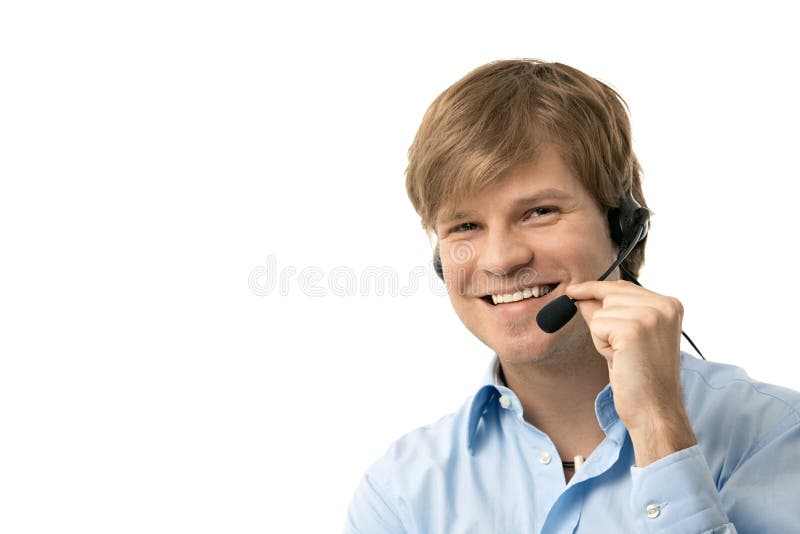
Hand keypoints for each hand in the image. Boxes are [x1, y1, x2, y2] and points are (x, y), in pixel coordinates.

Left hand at [565, 280, 696, 465]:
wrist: (655, 410)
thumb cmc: (642, 378)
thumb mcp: (626, 338)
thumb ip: (609, 314)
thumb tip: (582, 296)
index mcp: (670, 305)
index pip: (623, 287)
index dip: (596, 289)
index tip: (574, 289)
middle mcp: (664, 305)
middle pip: (609, 295)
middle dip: (604, 322)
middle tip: (623, 351)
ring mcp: (650, 315)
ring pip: (601, 311)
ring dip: (603, 336)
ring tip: (625, 357)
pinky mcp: (633, 329)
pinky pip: (597, 325)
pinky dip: (601, 345)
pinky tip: (620, 360)